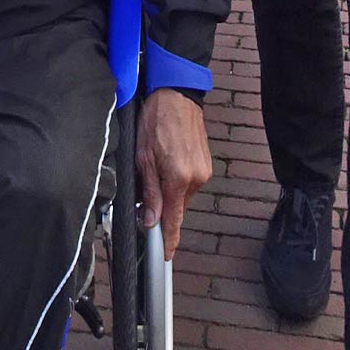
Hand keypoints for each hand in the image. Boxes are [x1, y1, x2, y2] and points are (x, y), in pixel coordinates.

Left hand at [134, 88, 211, 259]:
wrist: (177, 94)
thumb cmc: (156, 120)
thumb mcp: (143, 157)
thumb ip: (149, 191)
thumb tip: (150, 219)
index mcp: (178, 178)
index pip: (174, 219)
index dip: (169, 239)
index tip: (166, 255)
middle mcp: (196, 178)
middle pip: (176, 206)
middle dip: (161, 202)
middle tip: (146, 183)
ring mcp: (204, 171)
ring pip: (182, 193)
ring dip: (169, 187)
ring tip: (156, 162)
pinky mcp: (207, 163)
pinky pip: (189, 181)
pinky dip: (177, 178)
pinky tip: (167, 159)